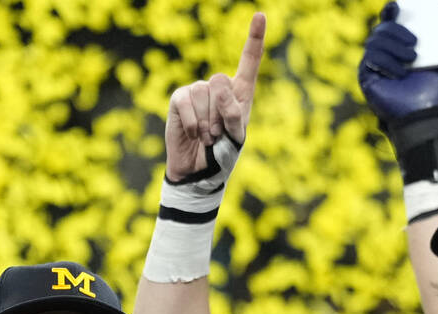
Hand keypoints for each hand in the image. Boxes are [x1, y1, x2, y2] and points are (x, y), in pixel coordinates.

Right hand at [165, 12, 263, 181]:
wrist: (197, 173)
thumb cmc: (221, 155)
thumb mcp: (236, 136)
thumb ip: (233, 111)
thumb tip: (214, 83)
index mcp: (240, 93)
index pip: (249, 61)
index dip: (254, 38)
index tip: (258, 16)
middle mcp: (219, 88)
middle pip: (221, 82)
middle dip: (221, 111)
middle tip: (218, 134)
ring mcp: (197, 92)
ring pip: (204, 93)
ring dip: (206, 122)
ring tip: (206, 137)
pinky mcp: (178, 100)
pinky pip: (186, 101)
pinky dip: (190, 122)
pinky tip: (192, 134)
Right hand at [358, 2, 437, 126]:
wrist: (430, 111)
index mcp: (404, 45)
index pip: (391, 21)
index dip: (390, 12)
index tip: (396, 7)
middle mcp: (387, 53)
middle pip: (381, 29)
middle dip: (396, 31)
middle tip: (415, 43)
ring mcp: (375, 66)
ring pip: (374, 41)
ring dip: (393, 47)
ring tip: (412, 59)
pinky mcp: (367, 78)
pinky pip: (371, 59)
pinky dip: (386, 62)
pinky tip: (400, 73)